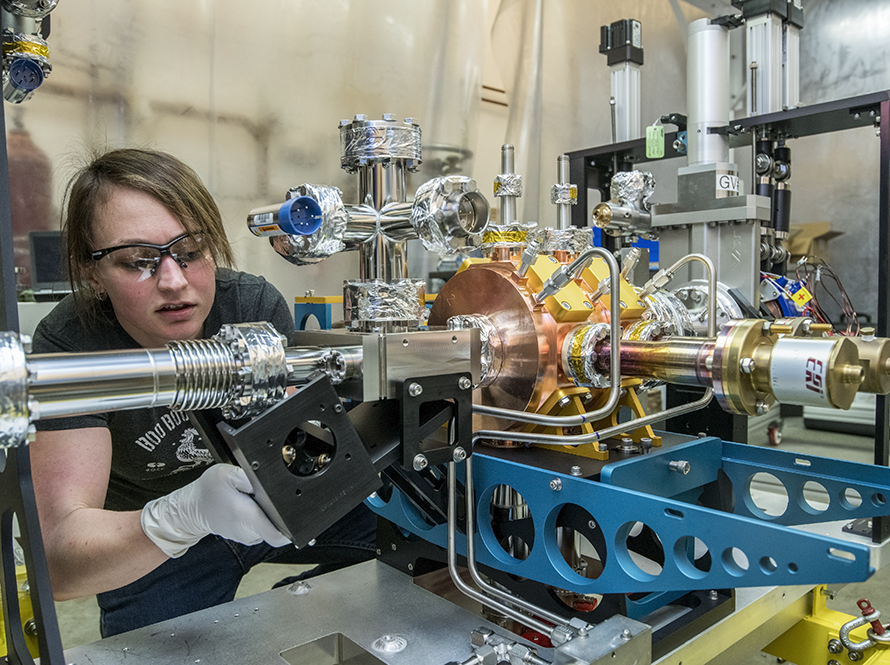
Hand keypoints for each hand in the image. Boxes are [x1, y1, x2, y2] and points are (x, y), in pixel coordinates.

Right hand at [141, 464, 290, 557]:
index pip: (280, 534)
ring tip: (257, 500)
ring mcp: (248, 536)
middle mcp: (249, 532)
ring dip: (270, 513)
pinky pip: (262, 526)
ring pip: (271, 526)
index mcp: (247, 517)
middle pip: (279, 527)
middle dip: (280, 512)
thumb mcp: (226, 473)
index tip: (296, 514)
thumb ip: (249, 476)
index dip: (293, 527)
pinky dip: (261, 516)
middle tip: (268, 498)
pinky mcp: (246, 534)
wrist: (190, 509)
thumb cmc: (206, 492)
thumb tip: (267, 479)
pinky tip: (252, 506)